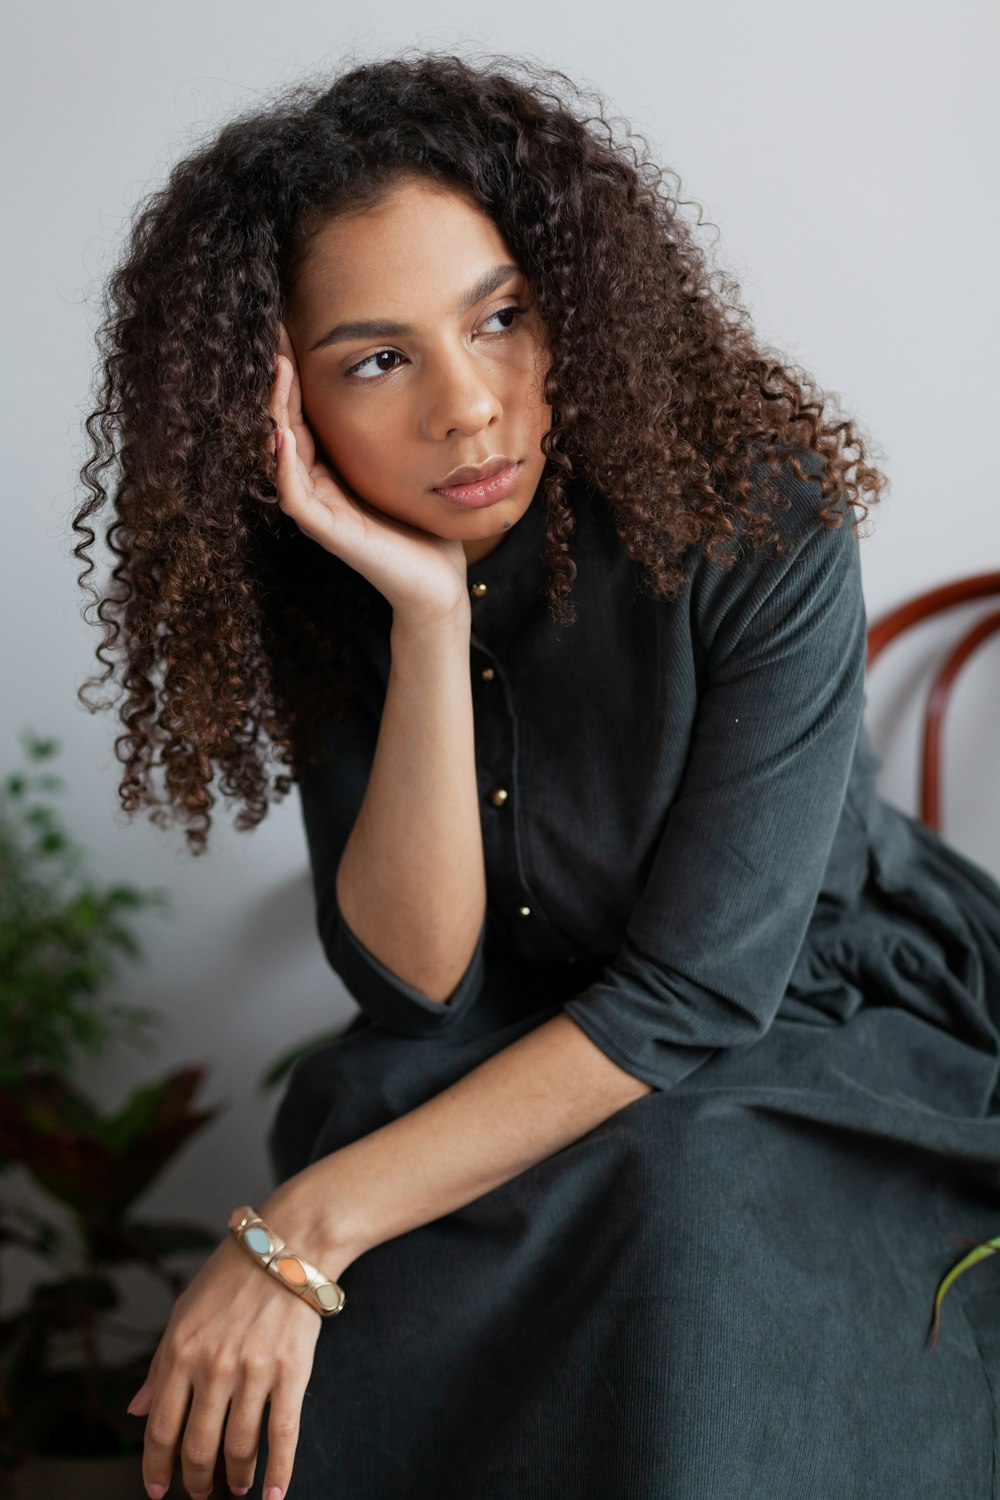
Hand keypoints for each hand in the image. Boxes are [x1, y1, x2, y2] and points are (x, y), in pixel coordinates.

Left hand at [126, 1220, 339, 1499]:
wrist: (287, 1245)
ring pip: (238, 1447)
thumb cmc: (232, 1276)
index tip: (158, 1488)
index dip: (156, 1467)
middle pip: (198, 1446)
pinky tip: (273, 1495)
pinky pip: (282, 1436)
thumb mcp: (183, 1312)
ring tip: (237, 1487)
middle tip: (202, 1491)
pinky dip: (278, 1473)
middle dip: (197, 1480)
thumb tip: (136, 1410)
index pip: (160, 1427)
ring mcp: (253, 1371)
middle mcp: (213, 1366)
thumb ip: (159, 1365)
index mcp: (180, 1350)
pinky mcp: (290, 1372)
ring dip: (236, 1478)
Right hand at [269, 323, 471, 624]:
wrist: (438, 582)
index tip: (290, 329)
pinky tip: (283, 432)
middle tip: (278, 335)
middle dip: (280, 381)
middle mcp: (317, 486)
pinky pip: (294, 495)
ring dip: (276, 411)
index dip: (294, 374)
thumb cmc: (424, 526)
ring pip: (281, 454)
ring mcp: (318, 510)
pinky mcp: (327, 533)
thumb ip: (394, 430)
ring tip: (277, 371)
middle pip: (284, 424)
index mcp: (332, 469)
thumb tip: (404, 376)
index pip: (302, 412)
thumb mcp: (407, 464)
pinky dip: (284, 464)